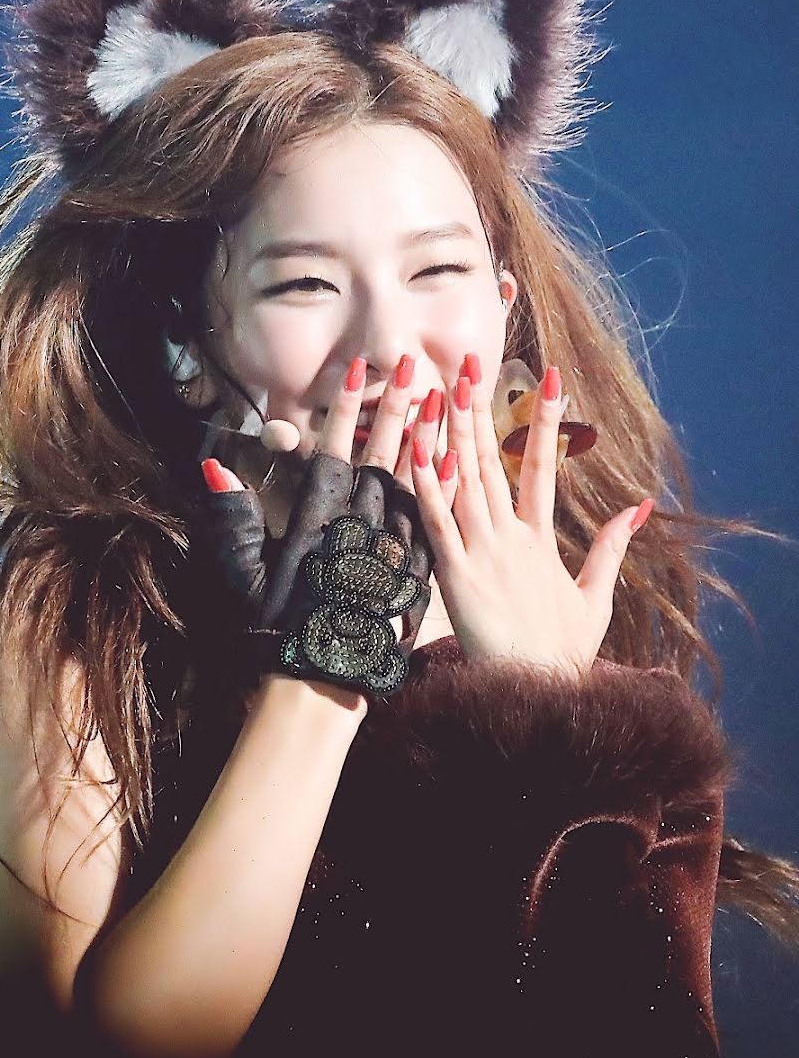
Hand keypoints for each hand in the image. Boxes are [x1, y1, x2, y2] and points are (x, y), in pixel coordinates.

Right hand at [199, 354, 446, 696]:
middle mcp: (357, 527)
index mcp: (317, 521)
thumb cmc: (276, 626)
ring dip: (428, 439)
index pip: (333, 452)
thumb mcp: (244, 571)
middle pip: (381, 456)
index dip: (344, 411)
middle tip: (413, 365)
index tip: (356, 371)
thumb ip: (231, 517)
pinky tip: (459, 463)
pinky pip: (435, 523)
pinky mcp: (414, 574)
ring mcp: (390, 548)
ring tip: (444, 398)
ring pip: (413, 483)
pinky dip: (445, 492)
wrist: (321, 677)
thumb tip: (212, 465)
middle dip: (396, 408)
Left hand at [410, 357, 653, 678]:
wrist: (538, 696)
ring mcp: (483, 554)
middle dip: (483, 409)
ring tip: (445, 386)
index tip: (549, 380)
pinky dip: (430, 484)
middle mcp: (511, 538)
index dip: (545, 422)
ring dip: (454, 432)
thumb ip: (610, 549)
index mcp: (540, 541)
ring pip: (466, 481)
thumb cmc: (561, 653)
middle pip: (494, 461)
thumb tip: (636, 507)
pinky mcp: (456, 575)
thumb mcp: (594, 599)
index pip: (545, 467)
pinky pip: (439, 522)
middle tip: (472, 361)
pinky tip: (420, 448)